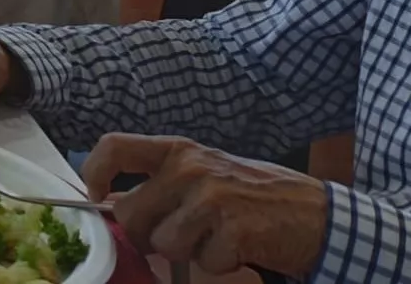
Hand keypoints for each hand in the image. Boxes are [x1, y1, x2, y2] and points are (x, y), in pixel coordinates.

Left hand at [83, 134, 327, 277]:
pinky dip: (220, 264)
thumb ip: (162, 184)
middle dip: (149, 236)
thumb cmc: (254, 195)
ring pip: (163, 244)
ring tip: (218, 236)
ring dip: (189, 252)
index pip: (114, 147)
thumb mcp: (204, 174)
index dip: (93, 172)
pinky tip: (240, 246)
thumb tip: (114, 206)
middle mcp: (190, 167)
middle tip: (185, 233)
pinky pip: (203, 263)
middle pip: (131, 214)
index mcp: (178, 150)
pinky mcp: (233, 229)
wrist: (317, 213)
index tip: (95, 196)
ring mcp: (212, 197)